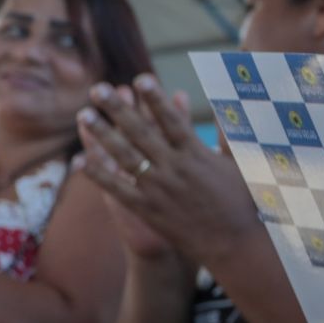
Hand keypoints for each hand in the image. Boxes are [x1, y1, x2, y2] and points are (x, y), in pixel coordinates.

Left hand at [76, 75, 262, 266]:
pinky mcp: (147, 209)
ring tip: (85, 114)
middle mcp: (174, 168)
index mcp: (197, 154)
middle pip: (140, 132)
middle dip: (118, 108)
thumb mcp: (240, 164)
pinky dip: (99, 174)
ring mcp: (158, 188)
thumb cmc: (241, 202)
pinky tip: (82, 160)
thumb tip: (229, 109)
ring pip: (124, 156)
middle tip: (98, 89)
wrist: (233, 243)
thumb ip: (229, 136)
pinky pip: (117, 188)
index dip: (155, 99)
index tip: (141, 79)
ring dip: (102, 134)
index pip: (171, 120)